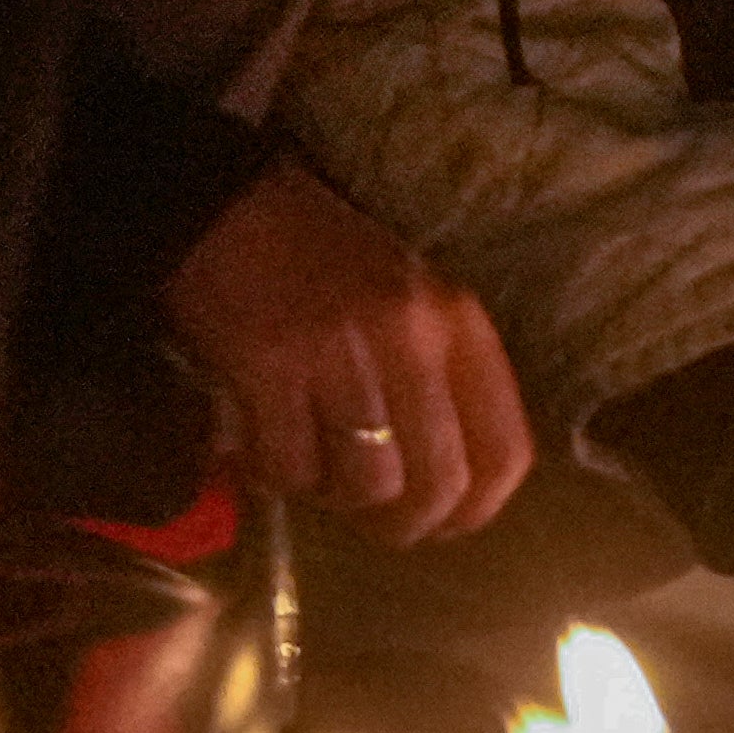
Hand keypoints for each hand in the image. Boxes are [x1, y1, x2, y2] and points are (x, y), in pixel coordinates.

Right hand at [161, 158, 532, 544]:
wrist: (227, 207)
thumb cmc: (325, 261)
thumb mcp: (412, 304)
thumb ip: (440, 380)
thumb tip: (447, 487)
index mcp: (458, 323)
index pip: (506, 451)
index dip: (478, 510)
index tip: (445, 525)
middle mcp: (413, 338)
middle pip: (438, 484)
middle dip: (403, 524)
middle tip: (371, 520)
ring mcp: (342, 353)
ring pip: (366, 485)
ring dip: (336, 498)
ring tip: (314, 470)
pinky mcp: (271, 366)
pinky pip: (291, 466)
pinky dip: (278, 476)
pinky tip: (267, 449)